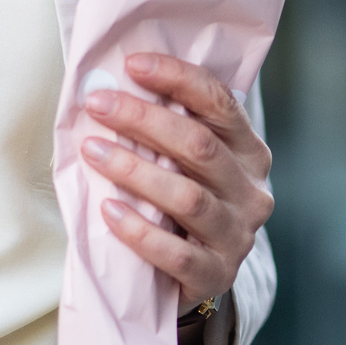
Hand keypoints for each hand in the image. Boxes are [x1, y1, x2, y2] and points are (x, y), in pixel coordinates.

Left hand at [82, 53, 273, 306]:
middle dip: (144, 119)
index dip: (178, 79)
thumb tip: (112, 86)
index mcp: (250, 151)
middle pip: (199, 146)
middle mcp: (252, 190)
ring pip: (188, 197)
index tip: (132, 65)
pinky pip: (177, 254)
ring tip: (93, 152)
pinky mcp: (217, 275)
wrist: (198, 279)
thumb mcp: (189, 165)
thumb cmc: (183, 204)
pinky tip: (108, 211)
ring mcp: (238, 235)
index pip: (219, 103)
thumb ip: (171, 131)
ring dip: (135, 171)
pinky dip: (140, 231)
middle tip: (98, 104)